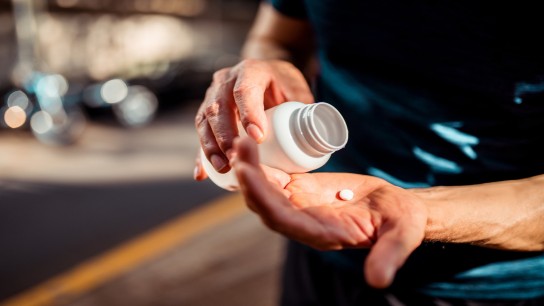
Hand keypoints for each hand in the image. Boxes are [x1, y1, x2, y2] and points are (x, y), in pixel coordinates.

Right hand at [194, 59, 312, 179]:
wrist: (266, 74)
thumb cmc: (283, 84)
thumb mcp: (297, 89)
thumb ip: (304, 109)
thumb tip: (315, 137)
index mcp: (250, 70)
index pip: (245, 91)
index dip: (249, 113)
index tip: (258, 138)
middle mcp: (226, 80)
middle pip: (218, 107)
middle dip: (225, 136)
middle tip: (236, 158)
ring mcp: (212, 95)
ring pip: (204, 120)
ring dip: (211, 146)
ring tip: (223, 168)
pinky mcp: (206, 112)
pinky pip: (201, 133)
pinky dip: (201, 155)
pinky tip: (201, 174)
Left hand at [232, 137, 427, 287]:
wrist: (395, 209)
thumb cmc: (400, 223)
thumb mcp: (400, 236)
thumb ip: (389, 255)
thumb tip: (379, 281)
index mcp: (320, 235)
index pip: (282, 220)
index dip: (263, 198)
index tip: (248, 173)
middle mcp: (303, 222)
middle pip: (265, 204)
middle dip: (249, 178)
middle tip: (240, 146)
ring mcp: (300, 206)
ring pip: (265, 190)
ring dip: (251, 168)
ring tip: (242, 140)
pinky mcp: (301, 191)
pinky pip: (275, 178)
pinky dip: (262, 164)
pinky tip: (252, 144)